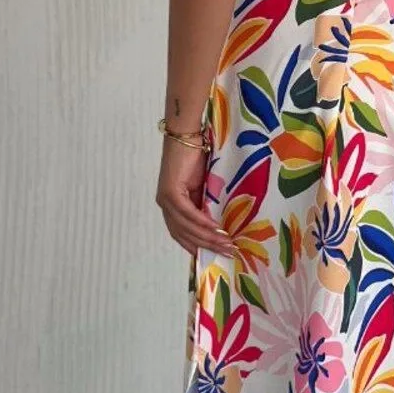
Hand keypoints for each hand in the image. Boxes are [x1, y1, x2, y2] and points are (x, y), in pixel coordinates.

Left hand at [155, 138, 238, 258]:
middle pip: (184, 234)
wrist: (187, 135)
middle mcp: (165, 205)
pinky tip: (216, 229)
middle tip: (228, 253)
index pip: (181, 233)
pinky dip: (202, 222)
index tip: (213, 257)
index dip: (196, 246)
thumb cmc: (196, 157)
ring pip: (186, 226)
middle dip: (207, 246)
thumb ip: (204, 205)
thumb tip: (217, 226)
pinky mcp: (170, 192)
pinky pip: (187, 213)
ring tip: (227, 243)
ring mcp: (166, 199)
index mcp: (170, 205)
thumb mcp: (202, 187)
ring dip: (208, 237)